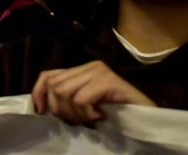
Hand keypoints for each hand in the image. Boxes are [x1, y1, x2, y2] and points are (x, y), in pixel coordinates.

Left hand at [31, 60, 155, 124]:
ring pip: (64, 92)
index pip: (48, 75)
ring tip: (91, 119)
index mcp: (80, 70)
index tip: (41, 112)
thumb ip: (66, 99)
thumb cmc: (116, 116)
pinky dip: (87, 113)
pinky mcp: (108, 80)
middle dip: (61, 110)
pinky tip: (100, 116)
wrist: (148, 120)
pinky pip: (81, 98)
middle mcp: (89, 66)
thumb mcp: (84, 107)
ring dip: (75, 114)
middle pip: (54, 86)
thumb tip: (40, 105)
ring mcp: (99, 71)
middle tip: (79, 122)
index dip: (38, 93)